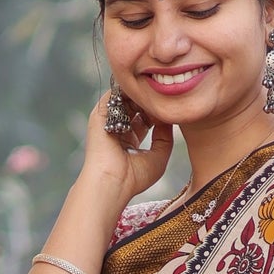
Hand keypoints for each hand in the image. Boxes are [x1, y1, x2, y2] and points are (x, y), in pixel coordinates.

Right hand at [81, 88, 174, 209]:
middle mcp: (118, 129)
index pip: (146, 118)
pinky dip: (130, 91)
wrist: (111, 182)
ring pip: (127, 97)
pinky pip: (116, 93)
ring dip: (142, 95)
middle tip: (165, 101)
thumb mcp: (159, 156)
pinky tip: (144, 96)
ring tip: (156, 98)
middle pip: (137, 105)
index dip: (159, 113)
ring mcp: (108, 120)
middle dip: (151, 101)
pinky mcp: (100, 114)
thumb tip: (169, 117)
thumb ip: (166, 136)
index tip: (173, 112)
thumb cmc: (134, 177)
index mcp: (129, 140)